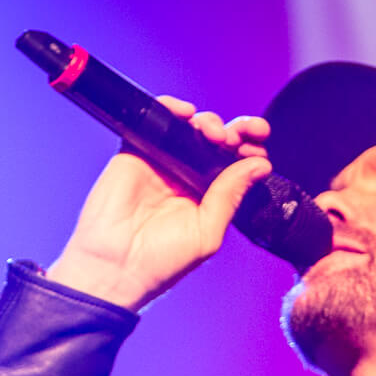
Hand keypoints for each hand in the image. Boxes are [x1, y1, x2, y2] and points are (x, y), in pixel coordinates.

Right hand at [44, 98, 271, 309]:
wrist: (115, 267)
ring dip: (211, 122)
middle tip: (248, 134)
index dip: (250, 152)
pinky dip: (172, 108)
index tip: (260, 148)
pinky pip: (156, 121)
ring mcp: (162, 163)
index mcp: (208, 198)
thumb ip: (230, 196)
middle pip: (218, 142)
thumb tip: (259, 167)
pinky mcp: (136, 151)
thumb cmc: (159, 263)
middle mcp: (187, 178)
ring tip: (217, 134)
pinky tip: (186, 115)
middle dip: (238, 132)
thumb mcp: (207, 231)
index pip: (236, 167)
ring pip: (191, 128)